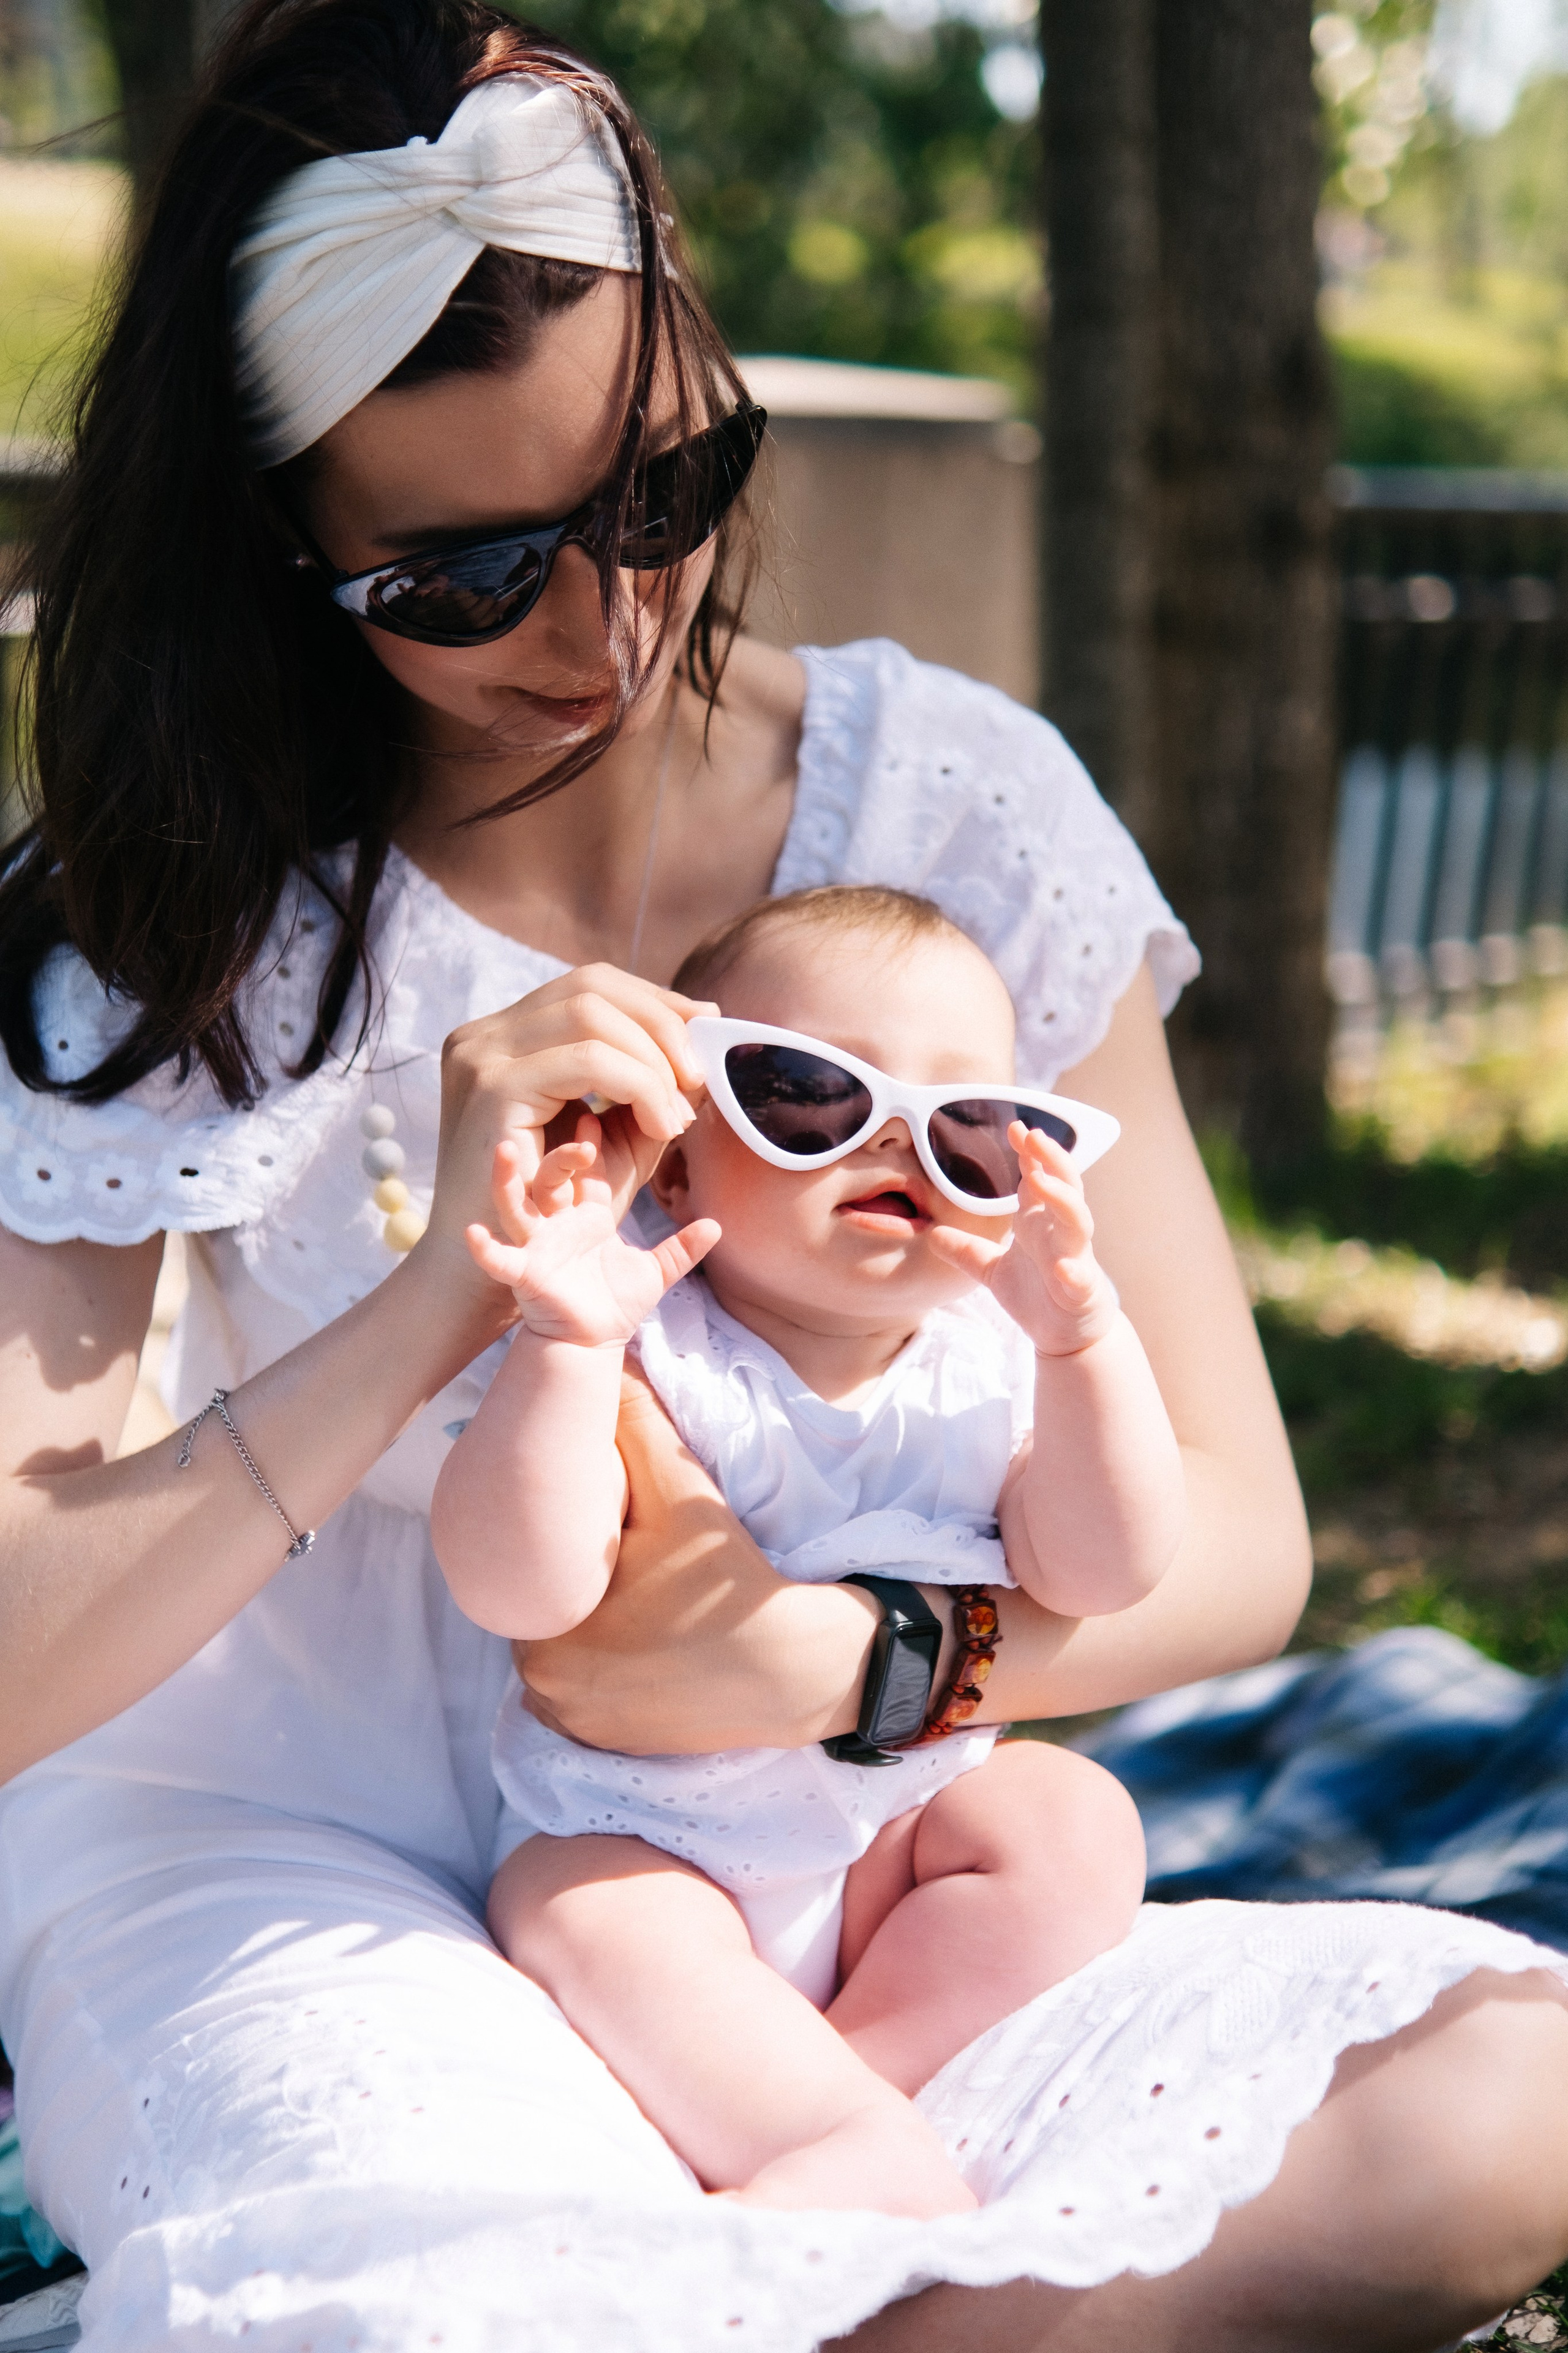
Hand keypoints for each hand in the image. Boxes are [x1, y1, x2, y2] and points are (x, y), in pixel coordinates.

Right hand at [417, 962, 717, 1332]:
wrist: (487, 1281)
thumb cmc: (559, 1214)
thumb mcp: (615, 1135)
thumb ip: (651, 1082)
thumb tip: (702, 1019)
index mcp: (505, 1038)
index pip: (590, 985)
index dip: (655, 1000)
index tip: (705, 1028)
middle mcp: (484, 1036)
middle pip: (592, 987)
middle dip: (662, 1024)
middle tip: (699, 1078)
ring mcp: (482, 1058)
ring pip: (592, 1016)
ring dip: (654, 1060)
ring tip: (678, 1113)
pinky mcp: (493, 1091)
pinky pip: (588, 1063)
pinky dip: (640, 1085)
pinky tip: (661, 1124)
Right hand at [465, 1117, 719, 1346]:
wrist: (590, 1344)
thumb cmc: (615, 1305)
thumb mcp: (655, 1272)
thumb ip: (683, 1249)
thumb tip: (718, 1225)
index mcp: (589, 1217)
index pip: (590, 1170)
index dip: (591, 1142)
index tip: (595, 1110)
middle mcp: (559, 1224)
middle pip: (551, 1176)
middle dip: (558, 1151)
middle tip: (570, 1124)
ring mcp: (537, 1246)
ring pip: (517, 1204)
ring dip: (508, 1179)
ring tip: (503, 1151)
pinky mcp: (524, 1274)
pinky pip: (499, 1258)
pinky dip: (484, 1246)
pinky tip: (472, 1232)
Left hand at [928, 1125, 1120, 1355]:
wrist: (1068, 1340)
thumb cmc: (1036, 1296)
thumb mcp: (993, 1270)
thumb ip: (967, 1250)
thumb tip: (931, 1234)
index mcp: (1041, 1224)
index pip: (1038, 1178)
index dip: (1029, 1153)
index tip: (1015, 1126)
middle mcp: (1060, 1234)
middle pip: (1063, 1187)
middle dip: (1051, 1159)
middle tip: (1033, 1135)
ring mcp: (1075, 1260)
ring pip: (1077, 1222)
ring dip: (1061, 1200)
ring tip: (1040, 1182)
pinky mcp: (1082, 1292)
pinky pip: (1081, 1279)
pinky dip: (1074, 1272)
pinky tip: (1064, 1268)